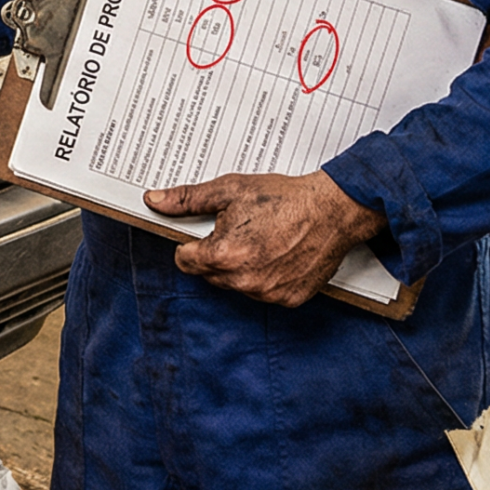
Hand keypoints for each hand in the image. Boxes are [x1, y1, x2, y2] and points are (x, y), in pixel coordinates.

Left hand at [145, 170, 385, 306]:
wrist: (334, 209)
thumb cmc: (284, 198)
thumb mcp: (230, 189)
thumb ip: (188, 199)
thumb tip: (155, 200)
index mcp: (223, 255)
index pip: (184, 260)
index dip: (191, 243)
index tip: (205, 232)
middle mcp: (244, 281)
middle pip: (209, 273)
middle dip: (216, 254)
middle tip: (239, 230)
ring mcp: (268, 293)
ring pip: (235, 284)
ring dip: (240, 267)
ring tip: (262, 239)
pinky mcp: (289, 299)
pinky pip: (264, 292)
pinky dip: (266, 276)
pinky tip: (278, 254)